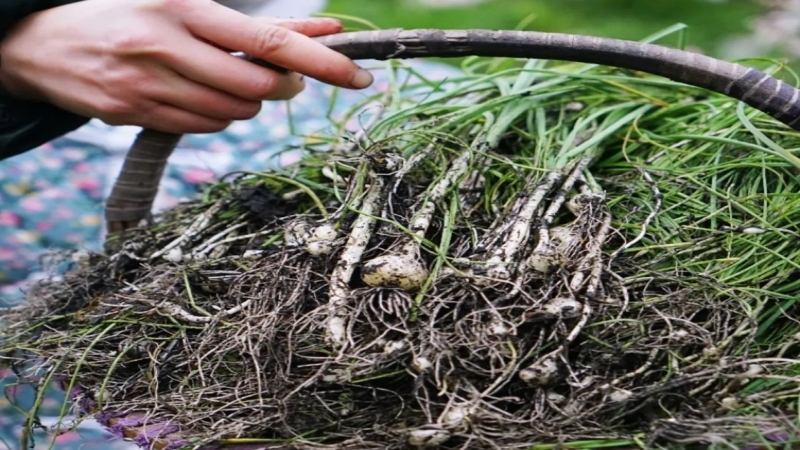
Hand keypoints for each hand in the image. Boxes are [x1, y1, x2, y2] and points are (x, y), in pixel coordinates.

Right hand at [0, 0, 373, 132]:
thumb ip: (255, 24)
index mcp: (183, 7)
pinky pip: (202, 128)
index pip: (269, 40)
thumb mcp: (184, 4)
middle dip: (283, 88)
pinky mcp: (134, 115)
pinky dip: (216, 117)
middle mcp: (165, 45)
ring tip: (224, 80)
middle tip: (281, 78)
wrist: (37, 43)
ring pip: (233, 114)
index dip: (321, 62)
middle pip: (258, 87)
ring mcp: (148, 85)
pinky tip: (196, 96)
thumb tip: (325, 33)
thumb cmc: (126, 16)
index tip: (359, 75)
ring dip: (247, 104)